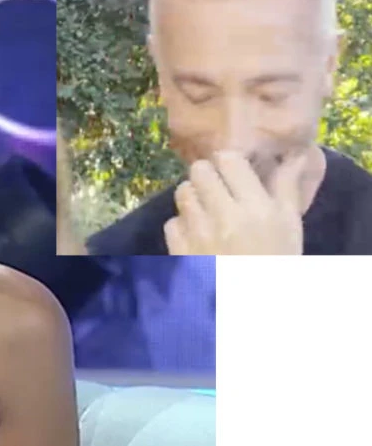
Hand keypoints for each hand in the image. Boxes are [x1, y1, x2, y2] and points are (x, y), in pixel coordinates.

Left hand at [164, 150, 305, 254]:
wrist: (253, 310)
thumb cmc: (278, 263)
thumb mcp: (289, 226)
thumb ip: (285, 187)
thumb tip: (293, 154)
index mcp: (255, 207)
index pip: (228, 159)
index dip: (229, 162)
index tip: (234, 171)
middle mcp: (223, 215)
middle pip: (199, 171)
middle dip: (207, 176)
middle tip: (217, 189)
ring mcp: (197, 233)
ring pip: (182, 193)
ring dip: (193, 197)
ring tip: (206, 211)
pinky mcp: (179, 251)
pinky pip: (172, 222)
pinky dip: (182, 226)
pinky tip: (196, 236)